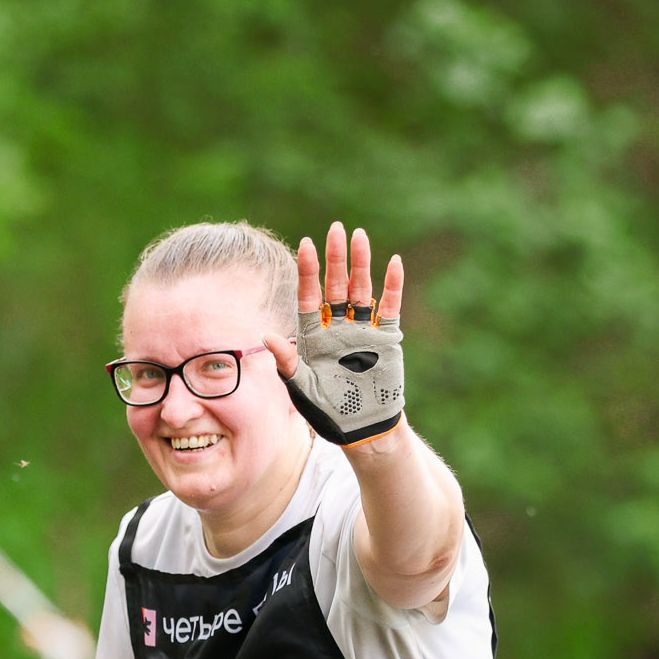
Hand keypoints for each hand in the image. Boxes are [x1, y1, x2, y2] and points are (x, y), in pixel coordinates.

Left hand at [264, 221, 406, 448]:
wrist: (362, 430)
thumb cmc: (328, 412)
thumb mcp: (302, 388)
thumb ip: (287, 362)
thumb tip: (266, 336)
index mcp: (314, 337)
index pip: (309, 297)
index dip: (308, 272)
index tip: (305, 244)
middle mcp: (338, 329)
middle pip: (336, 286)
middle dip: (335, 258)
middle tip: (335, 228)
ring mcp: (363, 331)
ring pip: (361, 290)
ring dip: (361, 264)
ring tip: (359, 236)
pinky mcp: (387, 339)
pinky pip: (390, 308)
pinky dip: (392, 287)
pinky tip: (392, 263)